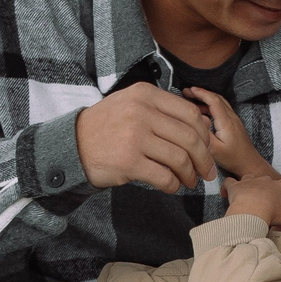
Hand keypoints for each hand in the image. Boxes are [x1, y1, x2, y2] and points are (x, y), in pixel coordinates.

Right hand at [75, 82, 218, 193]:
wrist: (73, 144)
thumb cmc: (108, 127)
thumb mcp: (133, 105)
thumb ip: (164, 111)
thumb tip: (205, 124)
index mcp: (145, 95)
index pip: (190, 114)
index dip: (204, 135)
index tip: (207, 149)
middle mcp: (141, 112)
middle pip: (190, 138)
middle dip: (204, 159)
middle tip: (207, 172)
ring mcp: (134, 137)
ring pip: (180, 159)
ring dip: (190, 174)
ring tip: (190, 181)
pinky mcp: (128, 162)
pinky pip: (164, 177)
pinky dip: (173, 185)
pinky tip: (172, 186)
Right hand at [185, 87, 274, 181]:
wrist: (250, 164)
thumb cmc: (233, 159)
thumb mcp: (214, 150)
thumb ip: (204, 134)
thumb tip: (194, 122)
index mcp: (227, 122)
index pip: (214, 101)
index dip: (201, 93)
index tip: (189, 90)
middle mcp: (232, 118)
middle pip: (217, 98)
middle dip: (201, 93)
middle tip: (187, 92)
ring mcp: (234, 120)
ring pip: (220, 102)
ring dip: (206, 98)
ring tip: (192, 100)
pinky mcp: (234, 124)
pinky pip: (222, 109)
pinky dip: (211, 106)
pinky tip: (202, 112)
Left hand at [224, 171, 280, 227]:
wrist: (252, 212)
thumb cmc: (272, 214)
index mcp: (280, 187)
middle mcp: (265, 180)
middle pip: (268, 180)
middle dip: (267, 188)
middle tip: (266, 202)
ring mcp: (249, 181)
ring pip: (249, 177)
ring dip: (249, 184)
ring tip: (248, 196)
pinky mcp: (235, 186)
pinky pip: (229, 182)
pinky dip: (227, 186)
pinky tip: (226, 193)